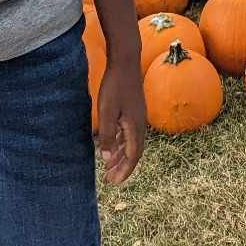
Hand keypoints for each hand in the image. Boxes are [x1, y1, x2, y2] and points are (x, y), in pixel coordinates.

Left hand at [96, 61, 145, 183]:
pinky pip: (127, 133)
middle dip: (122, 167)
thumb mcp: (106, 112)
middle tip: (110, 180)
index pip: (132, 156)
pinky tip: (111, 146)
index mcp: (135, 127)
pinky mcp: (133, 111)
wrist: (125, 62)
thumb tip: (106, 158)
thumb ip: (106, 135)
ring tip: (108, 167)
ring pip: (130, 143)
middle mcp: (139, 125)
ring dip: (120, 156)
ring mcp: (137, 117)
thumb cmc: (114, 86)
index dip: (124, 171)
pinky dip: (120, 143)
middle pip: (133, 152)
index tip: (114, 183)